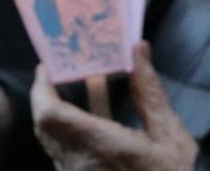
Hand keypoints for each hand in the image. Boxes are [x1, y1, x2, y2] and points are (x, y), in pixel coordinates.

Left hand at [31, 41, 197, 170]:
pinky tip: (84, 125)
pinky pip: (61, 157)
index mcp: (99, 146)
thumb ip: (149, 92)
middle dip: (45, 99)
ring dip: (54, 118)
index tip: (47, 67)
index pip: (51, 115)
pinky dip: (64, 136)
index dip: (41, 90)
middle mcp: (77, 165)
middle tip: (57, 74)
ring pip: (51, 144)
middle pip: (44, 128)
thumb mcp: (169, 134)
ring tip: (69, 93)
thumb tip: (138, 50)